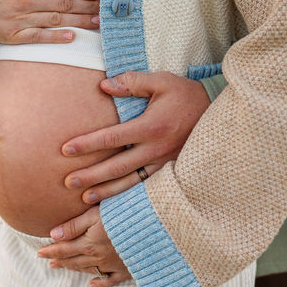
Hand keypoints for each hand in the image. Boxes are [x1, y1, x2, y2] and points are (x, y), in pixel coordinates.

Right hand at [0, 0, 100, 43]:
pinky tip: (72, 37)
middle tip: (105, 11)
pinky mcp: (14, 35)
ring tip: (97, 24)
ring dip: (79, 21)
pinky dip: (56, 36)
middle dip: (88, 7)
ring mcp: (21, 18)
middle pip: (64, 3)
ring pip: (56, 19)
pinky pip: (39, 36)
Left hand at [36, 206, 130, 286]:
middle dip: (60, 261)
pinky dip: (100, 283)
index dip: (50, 251)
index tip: (39, 253)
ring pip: (89, 270)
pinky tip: (93, 284)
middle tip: (49, 262)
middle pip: (74, 261)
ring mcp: (113, 265)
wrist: (153, 229)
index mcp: (89, 244)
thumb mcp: (96, 214)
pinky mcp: (127, 269)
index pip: (63, 249)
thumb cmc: (124, 216)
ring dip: (75, 269)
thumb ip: (74, 225)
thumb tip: (53, 235)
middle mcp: (98, 258)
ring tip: (64, 267)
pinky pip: (111, 281)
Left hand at [61, 71, 210, 202]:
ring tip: (85, 200)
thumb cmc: (186, 95)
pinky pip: (146, 189)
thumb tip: (103, 86)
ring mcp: (165, 164)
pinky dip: (128, 198)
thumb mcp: (162, 81)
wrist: (220, 115)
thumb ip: (132, 82)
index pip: (112, 138)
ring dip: (107, 193)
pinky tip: (113, 205)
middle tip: (68, 183)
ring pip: (131, 184)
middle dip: (91, 176)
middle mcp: (156, 149)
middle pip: (117, 167)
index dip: (87, 144)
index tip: (66, 149)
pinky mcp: (171, 173)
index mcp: (151, 127)